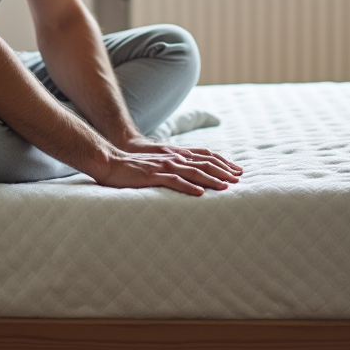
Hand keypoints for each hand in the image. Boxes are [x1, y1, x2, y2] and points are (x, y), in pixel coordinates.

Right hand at [92, 139, 243, 196]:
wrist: (110, 161)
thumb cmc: (133, 166)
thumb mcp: (157, 163)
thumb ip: (173, 166)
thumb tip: (188, 176)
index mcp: (175, 155)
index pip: (204, 157)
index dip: (222, 162)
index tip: (236, 170)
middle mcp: (173, 158)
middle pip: (204, 164)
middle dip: (223, 171)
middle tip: (239, 179)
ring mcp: (164, 166)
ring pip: (193, 172)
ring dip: (211, 180)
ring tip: (226, 187)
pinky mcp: (153, 176)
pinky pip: (174, 182)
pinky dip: (189, 188)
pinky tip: (200, 194)